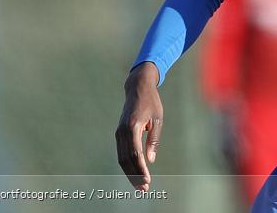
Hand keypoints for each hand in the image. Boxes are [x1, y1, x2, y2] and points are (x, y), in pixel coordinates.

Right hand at [115, 62, 162, 191]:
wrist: (137, 88)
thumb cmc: (151, 102)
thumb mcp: (158, 119)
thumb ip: (154, 140)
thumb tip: (150, 160)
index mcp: (132, 127)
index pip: (135, 153)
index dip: (140, 169)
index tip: (147, 181)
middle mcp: (122, 131)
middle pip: (126, 159)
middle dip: (134, 175)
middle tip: (144, 188)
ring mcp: (119, 133)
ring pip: (122, 158)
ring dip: (130, 173)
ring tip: (139, 185)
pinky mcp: (119, 134)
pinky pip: (121, 153)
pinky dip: (127, 164)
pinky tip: (134, 173)